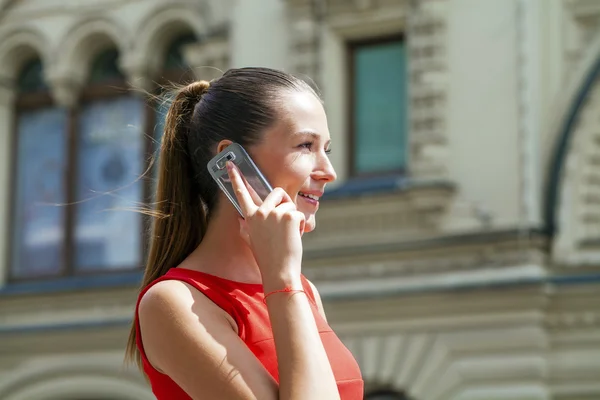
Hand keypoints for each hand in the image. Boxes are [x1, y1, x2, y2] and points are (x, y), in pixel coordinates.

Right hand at [227, 162, 304, 285]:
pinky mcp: (289, 215)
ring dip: (292, 216)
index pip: (241, 193)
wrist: (279, 271)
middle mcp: (261, 212)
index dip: (236, 177)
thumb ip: (245, 227)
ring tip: (287, 234)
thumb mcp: (251, 241)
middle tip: (283, 224)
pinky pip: (299, 213)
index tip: (230, 164)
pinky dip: (300, 224)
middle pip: (277, 192)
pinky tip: (294, 236)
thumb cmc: (267, 257)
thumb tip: (241, 219)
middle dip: (284, 203)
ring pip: (290, 203)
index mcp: (249, 217)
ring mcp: (275, 213)